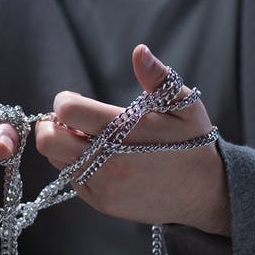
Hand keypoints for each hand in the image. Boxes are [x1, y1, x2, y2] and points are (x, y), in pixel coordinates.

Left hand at [35, 45, 230, 235]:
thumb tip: (139, 50)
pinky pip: (71, 179)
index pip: (66, 111)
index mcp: (124, 131)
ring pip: (56, 160)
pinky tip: (99, 158)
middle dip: (52, 125)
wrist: (206, 193)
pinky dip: (76, 165)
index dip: (65, 101)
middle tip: (72, 120)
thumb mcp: (184, 104)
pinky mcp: (102, 203)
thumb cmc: (193, 142)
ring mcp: (104, 186)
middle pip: (48, 140)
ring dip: (64, 145)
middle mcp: (109, 162)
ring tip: (89, 138)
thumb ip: (158, 77)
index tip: (78, 100)